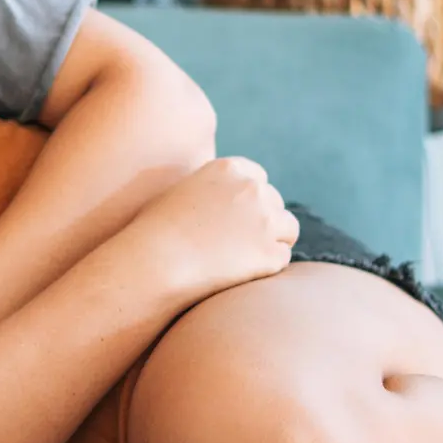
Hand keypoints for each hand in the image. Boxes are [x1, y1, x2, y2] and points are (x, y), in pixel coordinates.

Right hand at [114, 156, 298, 305]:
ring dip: (272, 241)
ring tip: (242, 258)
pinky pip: (281, 258)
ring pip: (288, 229)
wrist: (154, 263)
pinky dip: (266, 267)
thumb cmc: (154, 231)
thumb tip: (224, 198)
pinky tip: (238, 272)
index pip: (258, 178)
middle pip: (275, 202)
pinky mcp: (271, 254)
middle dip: (263, 221)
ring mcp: (265, 221)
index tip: (237, 216)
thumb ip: (208, 188)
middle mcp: (252, 189)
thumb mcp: (179, 192)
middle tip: (237, 243)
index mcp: (228, 169)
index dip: (250, 199)